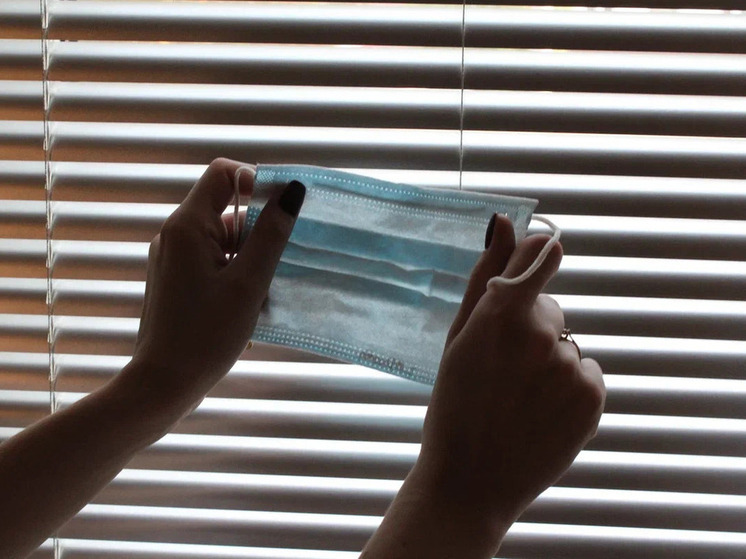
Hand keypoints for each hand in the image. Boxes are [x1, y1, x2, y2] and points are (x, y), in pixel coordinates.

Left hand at [129, 158, 304, 408]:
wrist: (164, 383)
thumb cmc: (207, 334)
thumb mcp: (249, 282)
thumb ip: (271, 234)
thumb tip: (292, 190)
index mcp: (188, 225)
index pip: (224, 173)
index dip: (256, 180)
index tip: (281, 211)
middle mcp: (176, 234)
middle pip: (226, 207)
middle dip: (258, 229)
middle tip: (277, 264)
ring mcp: (174, 257)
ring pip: (223, 237)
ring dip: (249, 256)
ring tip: (261, 293)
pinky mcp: (176, 278)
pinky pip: (213, 259)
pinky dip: (235, 272)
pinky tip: (246, 304)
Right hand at [416, 215, 604, 529]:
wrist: (470, 479)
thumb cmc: (454, 404)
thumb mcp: (458, 336)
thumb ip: (485, 275)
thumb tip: (503, 221)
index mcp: (502, 313)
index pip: (542, 255)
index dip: (538, 262)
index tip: (538, 263)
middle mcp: (542, 334)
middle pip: (550, 312)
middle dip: (530, 332)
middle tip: (501, 371)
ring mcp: (570, 367)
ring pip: (566, 347)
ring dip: (549, 365)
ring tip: (519, 400)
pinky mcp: (593, 398)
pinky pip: (586, 374)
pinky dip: (569, 390)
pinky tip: (541, 413)